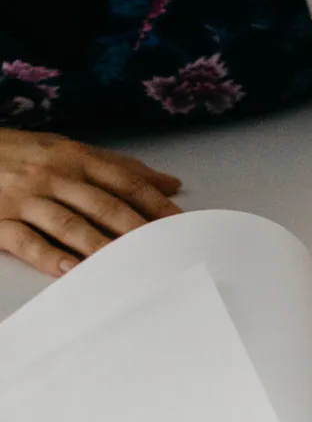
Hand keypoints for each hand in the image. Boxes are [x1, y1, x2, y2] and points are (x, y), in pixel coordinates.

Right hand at [0, 129, 181, 275]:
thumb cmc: (17, 153)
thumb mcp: (65, 148)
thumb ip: (117, 167)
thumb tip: (170, 183)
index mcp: (74, 157)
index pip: (126, 183)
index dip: (158, 206)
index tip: (184, 228)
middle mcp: (52, 176)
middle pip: (104, 206)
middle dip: (139, 232)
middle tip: (167, 255)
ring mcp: (24, 199)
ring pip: (70, 225)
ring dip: (102, 248)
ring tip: (130, 269)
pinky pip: (27, 242)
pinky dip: (51, 258)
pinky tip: (74, 273)